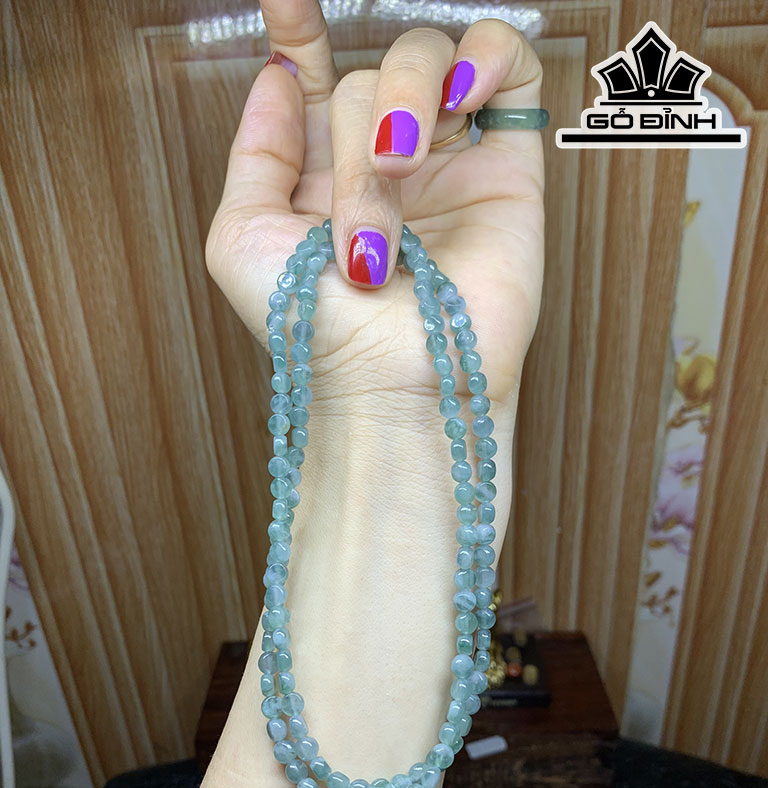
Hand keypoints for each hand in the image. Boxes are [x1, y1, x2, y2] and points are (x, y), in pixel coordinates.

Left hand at [205, 0, 543, 413]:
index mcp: (321, 175)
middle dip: (350, 151)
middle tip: (355, 234)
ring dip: (403, 106)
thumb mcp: (242, 240)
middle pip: (367, 82)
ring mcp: (448, 164)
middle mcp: (385, 163)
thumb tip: (280, 72)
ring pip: (428, 64)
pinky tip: (462, 99)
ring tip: (399, 174)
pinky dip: (488, 59)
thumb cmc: (312, 330)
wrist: (391, 385)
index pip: (318, 78)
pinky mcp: (507, 171)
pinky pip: (513, 71)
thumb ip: (256, 150)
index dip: (302, 30)